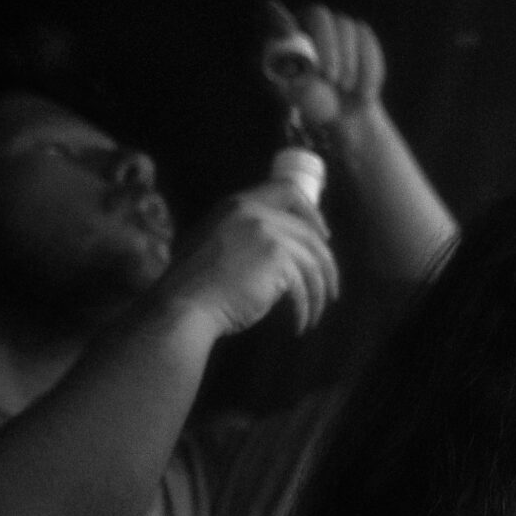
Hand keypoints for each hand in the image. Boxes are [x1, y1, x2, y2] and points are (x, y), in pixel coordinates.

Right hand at [153, 180, 340, 336]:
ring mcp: (267, 232)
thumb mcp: (212, 244)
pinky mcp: (277, 258)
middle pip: (308, 233)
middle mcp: (254, 211)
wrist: (184, 303)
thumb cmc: (193, 284)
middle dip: (326, 263)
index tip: (323, 236)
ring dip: (318, 292)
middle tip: (331, 287)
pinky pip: (303, 286)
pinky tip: (300, 324)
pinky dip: (305, 308)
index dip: (311, 213)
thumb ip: (241, 236)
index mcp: (237, 204)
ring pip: (311, 262)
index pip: (287, 191)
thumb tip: (277, 255)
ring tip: (316, 313)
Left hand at [264, 0, 387, 149]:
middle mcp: (308, 22)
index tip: (287, 33)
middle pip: (317, 15)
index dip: (278, 18)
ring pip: (345, 27)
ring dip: (348, 62)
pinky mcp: (361, 34)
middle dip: (326, 45)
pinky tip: (363, 90)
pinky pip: (367, 42)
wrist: (343, 113)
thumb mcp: (297, 100)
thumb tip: (289, 68)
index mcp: (282, 35)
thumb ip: (288, 82)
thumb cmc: (310, 105)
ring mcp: (337, 24)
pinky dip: (367, 68)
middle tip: (330, 78)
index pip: (272, 14)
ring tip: (346, 89)